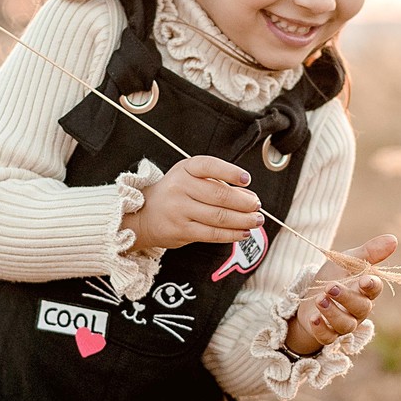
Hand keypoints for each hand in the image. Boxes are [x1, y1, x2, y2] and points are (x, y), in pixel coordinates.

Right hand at [128, 156, 263, 251]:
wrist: (144, 215)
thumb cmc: (174, 194)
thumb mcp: (191, 179)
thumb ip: (220, 184)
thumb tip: (250, 197)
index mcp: (185, 169)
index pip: (209, 167)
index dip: (230, 172)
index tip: (246, 179)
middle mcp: (180, 188)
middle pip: (219, 195)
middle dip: (244, 202)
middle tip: (257, 206)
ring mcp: (179, 210)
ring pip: (219, 217)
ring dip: (243, 220)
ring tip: (256, 220)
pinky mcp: (181, 230)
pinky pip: (212, 233)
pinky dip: (232, 234)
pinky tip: (243, 232)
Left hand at [284, 233, 398, 356]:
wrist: (310, 296)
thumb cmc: (334, 277)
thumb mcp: (347, 261)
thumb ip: (369, 252)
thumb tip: (393, 239)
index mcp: (365, 290)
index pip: (375, 289)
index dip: (372, 286)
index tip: (365, 279)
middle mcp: (358, 309)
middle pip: (361, 308)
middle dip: (346, 298)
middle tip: (331, 287)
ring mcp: (343, 323)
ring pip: (346, 325)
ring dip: (332, 313)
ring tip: (319, 299)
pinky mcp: (327, 334)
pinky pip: (328, 337)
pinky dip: (321, 329)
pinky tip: (313, 318)